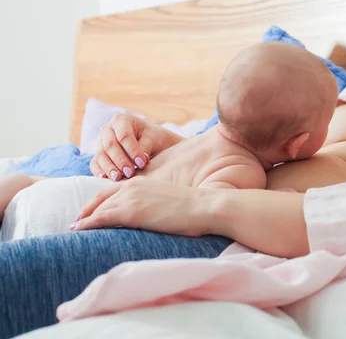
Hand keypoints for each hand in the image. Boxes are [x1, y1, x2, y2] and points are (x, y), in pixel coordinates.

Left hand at [72, 177, 214, 235]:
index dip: (100, 200)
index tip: (91, 210)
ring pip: (99, 208)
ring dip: (84, 219)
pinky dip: (87, 224)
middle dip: (87, 209)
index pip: (114, 190)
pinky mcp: (130, 211)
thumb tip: (155, 216)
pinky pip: (100, 218)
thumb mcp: (171, 200)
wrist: (204, 207)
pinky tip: (78, 230)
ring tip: (74, 229)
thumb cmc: (195, 208)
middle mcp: (133, 185)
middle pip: (101, 197)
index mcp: (144, 181)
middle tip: (77, 221)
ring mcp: (130, 198)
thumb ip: (156, 203)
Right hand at [90, 114, 183, 181]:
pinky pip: (95, 163)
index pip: (124, 135)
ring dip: (109, 167)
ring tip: (119, 178)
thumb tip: (139, 160)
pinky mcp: (99, 155)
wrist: (151, 143)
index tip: (142, 163)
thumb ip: (145, 146)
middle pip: (110, 145)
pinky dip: (98, 171)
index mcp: (122, 120)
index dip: (132, 150)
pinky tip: (104, 178)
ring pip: (101, 154)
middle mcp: (108, 129)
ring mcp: (101, 142)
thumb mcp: (153, 139)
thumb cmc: (153, 138)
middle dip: (120, 160)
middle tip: (130, 173)